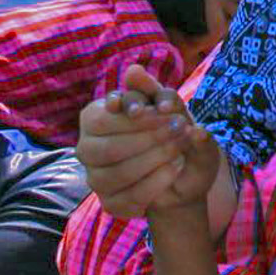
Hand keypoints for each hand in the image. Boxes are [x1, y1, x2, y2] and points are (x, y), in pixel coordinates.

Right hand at [77, 64, 210, 218]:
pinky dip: (154, 183)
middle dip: (148, 138)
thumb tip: (134, 71)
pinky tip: (174, 170)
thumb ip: (154, 91)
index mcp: (96, 118)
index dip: (135, 113)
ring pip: (114, 174)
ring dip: (152, 159)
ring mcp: (96, 178)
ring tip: (179, 148)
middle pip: (107, 148)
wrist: (187, 175)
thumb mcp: (174, 110)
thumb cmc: (176, 133)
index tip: (167, 110)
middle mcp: (89, 148)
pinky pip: (126, 197)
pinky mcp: (110, 203)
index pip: (104, 117)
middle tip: (181, 128)